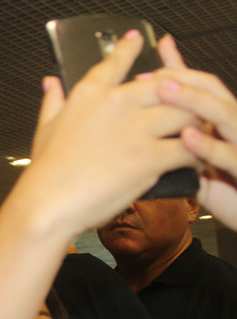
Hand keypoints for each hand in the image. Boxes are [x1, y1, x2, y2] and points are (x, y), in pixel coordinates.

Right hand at [21, 31, 200, 235]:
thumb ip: (52, 102)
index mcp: (89, 95)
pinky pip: (187, 148)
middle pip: (166, 84)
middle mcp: (116, 104)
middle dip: (178, 93)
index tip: (138, 41)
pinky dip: (194, 153)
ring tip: (192, 132)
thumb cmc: (46, 173)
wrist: (48, 204)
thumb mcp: (44, 129)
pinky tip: (190, 159)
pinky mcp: (150, 157)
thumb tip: (51, 83)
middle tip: (180, 105)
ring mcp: (136, 130)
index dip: (130, 49)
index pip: (116, 62)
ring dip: (193, 122)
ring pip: (185, 112)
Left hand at [154, 36, 236, 229]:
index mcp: (222, 122)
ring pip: (224, 116)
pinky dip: (208, 146)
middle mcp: (234, 128)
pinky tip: (187, 137)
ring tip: (166, 92)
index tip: (145, 74)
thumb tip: (155, 120)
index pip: (203, 87)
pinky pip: (228, 156)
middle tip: (155, 77)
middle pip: (214, 93)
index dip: (176, 75)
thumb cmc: (226, 189)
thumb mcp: (197, 159)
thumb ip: (180, 138)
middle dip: (184, 82)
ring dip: (194, 102)